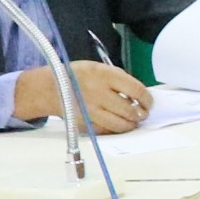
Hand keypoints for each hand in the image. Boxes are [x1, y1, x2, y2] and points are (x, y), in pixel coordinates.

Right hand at [19, 60, 148, 131]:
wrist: (50, 88)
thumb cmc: (78, 75)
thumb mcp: (99, 67)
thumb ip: (119, 79)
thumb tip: (139, 94)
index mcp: (104, 75)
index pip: (136, 90)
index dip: (147, 99)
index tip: (149, 102)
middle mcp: (98, 93)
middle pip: (130, 110)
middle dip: (141, 114)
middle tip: (142, 113)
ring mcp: (91, 111)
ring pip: (121, 124)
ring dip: (131, 124)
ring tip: (133, 120)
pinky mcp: (85, 124)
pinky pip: (107, 130)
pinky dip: (115, 128)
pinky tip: (117, 123)